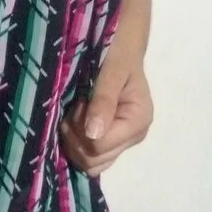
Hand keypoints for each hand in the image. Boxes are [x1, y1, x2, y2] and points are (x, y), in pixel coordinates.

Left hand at [59, 52, 153, 177]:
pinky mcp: (110, 143)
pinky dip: (75, 143)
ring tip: (77, 111)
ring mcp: (121, 143)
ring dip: (73, 139)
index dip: (80, 127)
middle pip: (92, 159)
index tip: (81, 101)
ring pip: (88, 164)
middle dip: (75, 134)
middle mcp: (132, 138)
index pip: (98, 146)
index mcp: (138, 122)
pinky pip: (88, 158)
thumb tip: (93, 135)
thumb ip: (103, 101)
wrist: (119, 48)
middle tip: (76, 106)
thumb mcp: (111, 71)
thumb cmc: (116, 53)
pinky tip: (76, 121)